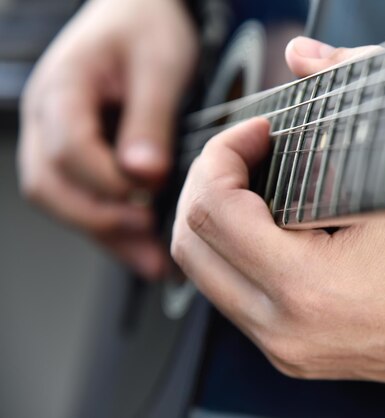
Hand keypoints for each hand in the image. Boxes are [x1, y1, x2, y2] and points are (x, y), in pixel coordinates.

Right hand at [18, 0, 197, 278]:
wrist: (139, 12)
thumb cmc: (147, 29)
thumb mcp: (160, 67)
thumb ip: (151, 121)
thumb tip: (145, 176)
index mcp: (63, 87)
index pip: (68, 149)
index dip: (107, 182)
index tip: (147, 199)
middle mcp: (47, 117)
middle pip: (51, 185)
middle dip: (100, 220)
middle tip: (148, 239)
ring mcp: (56, 137)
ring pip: (62, 199)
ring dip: (105, 233)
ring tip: (151, 260)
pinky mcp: (77, 153)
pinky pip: (82, 197)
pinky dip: (110, 225)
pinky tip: (142, 246)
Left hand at [171, 37, 384, 387]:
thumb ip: (351, 96)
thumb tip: (307, 58)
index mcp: (310, 290)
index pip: (213, 211)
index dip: (224, 154)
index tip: (257, 134)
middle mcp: (289, 331)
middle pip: (193, 248)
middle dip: (207, 184)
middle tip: (244, 155)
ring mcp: (293, 350)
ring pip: (207, 277)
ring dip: (218, 220)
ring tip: (256, 185)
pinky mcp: (302, 355)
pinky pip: (236, 298)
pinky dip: (239, 253)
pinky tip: (273, 225)